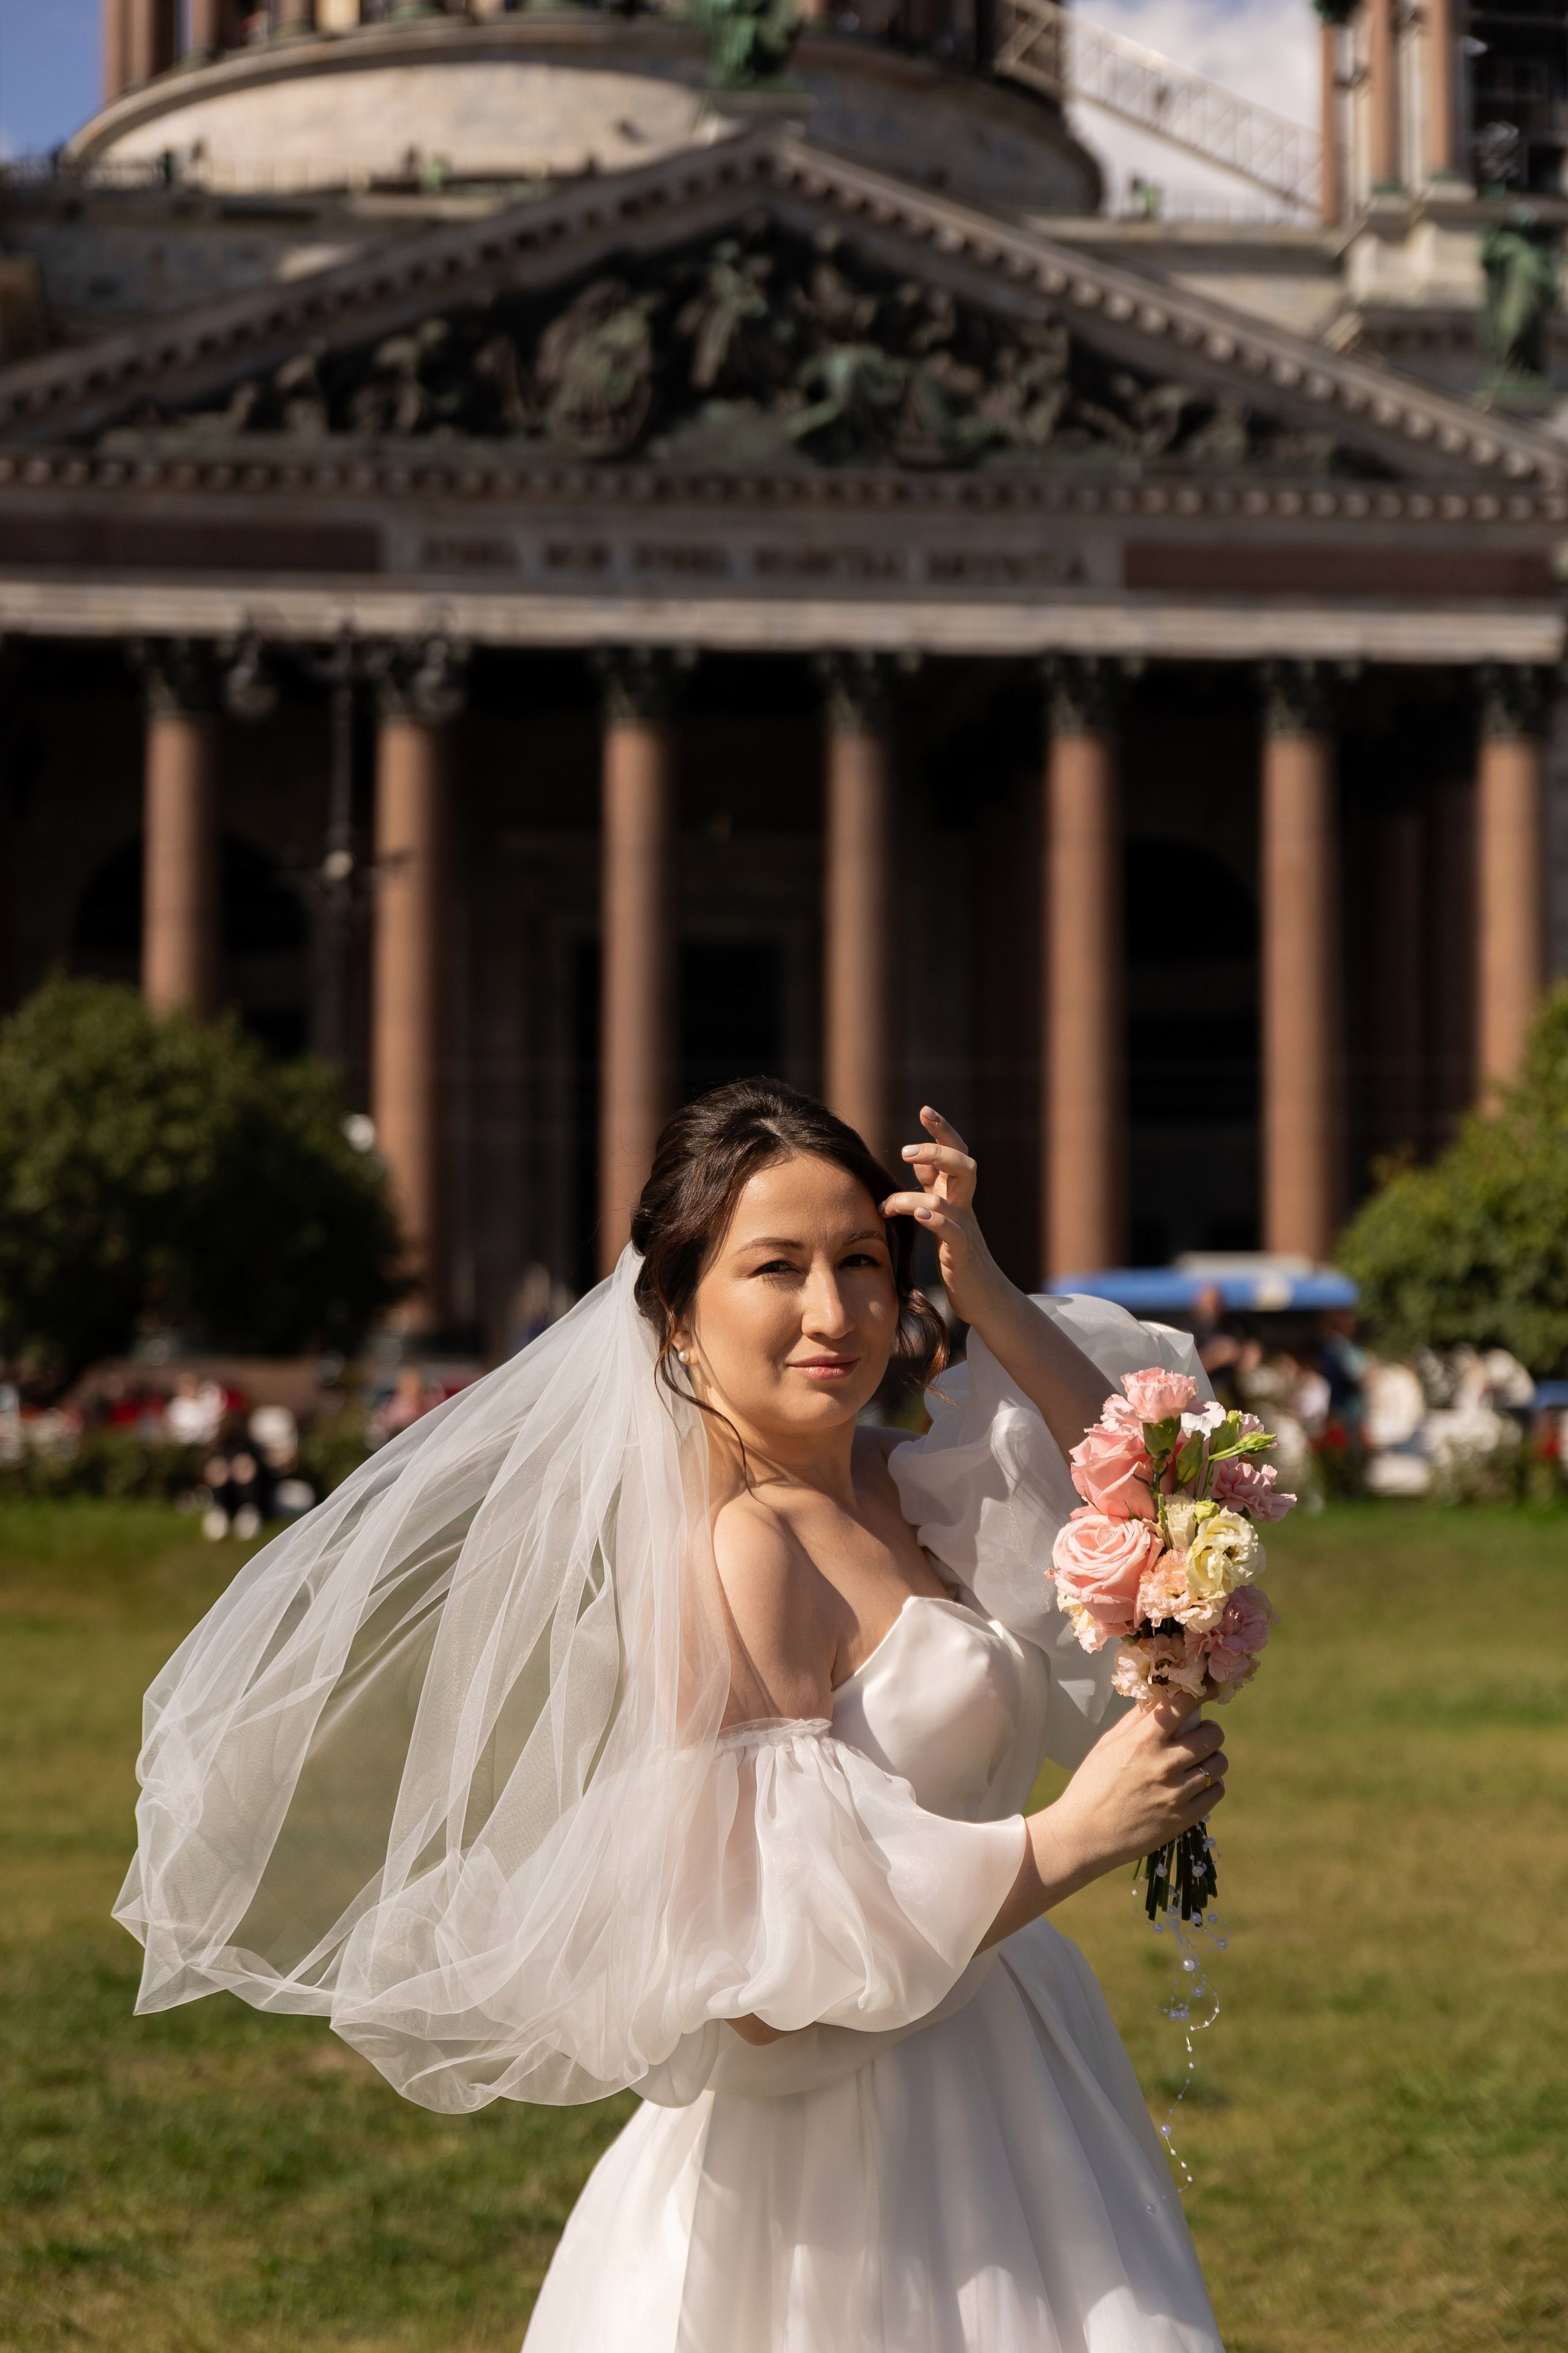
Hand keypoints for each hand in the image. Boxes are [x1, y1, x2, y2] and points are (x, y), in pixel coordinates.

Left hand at [879, 1108, 1004, 1328]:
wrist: (984, 1298)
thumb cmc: (959, 1258)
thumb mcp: (945, 1217)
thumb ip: (933, 1189)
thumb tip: (919, 1163)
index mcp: (957, 1196)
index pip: (954, 1154)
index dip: (942, 1131)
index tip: (925, 1110)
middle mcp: (964, 1206)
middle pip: (962, 1165)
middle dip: (936, 1151)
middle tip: (906, 1152)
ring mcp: (965, 1228)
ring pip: (950, 1197)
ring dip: (912, 1195)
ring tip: (888, 1204)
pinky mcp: (962, 1253)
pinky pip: (952, 1230)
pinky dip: (934, 1220)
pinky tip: (917, 1215)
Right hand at [1043, 1698, 1227, 1886]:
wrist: (1084, 1835)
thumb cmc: (1091, 1785)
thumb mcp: (1108, 1745)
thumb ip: (1136, 1721)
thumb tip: (1160, 1698)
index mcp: (1142, 1741)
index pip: (1182, 1704)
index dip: (1201, 1692)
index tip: (1209, 1688)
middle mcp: (1164, 1764)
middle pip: (1212, 1735)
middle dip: (1210, 1729)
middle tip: (1200, 1733)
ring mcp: (1177, 1794)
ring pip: (1219, 1764)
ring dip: (1212, 1757)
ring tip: (1198, 1761)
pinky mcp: (1184, 1819)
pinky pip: (1216, 1792)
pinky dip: (1212, 1785)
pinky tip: (1197, 1784)